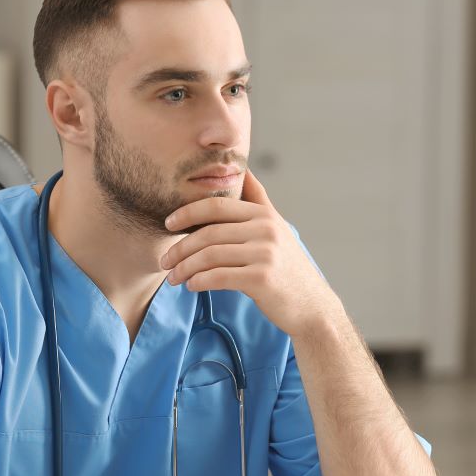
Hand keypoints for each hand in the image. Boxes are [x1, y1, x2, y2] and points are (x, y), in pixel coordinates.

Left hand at [160, 170, 340, 338]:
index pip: (216, 205)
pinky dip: (199, 282)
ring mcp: (265, 253)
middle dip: (180, 247)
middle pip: (208, 232)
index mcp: (264, 214)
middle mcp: (265, 229)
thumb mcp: (277, 227)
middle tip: (164, 260)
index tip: (168, 224)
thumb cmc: (286, 268)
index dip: (187, 212)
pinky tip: (191, 286)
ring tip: (173, 278)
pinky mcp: (261, 278)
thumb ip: (258, 200)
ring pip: (209, 256)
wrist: (311, 306)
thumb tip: (243, 169)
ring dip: (184, 268)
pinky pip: (218, 277)